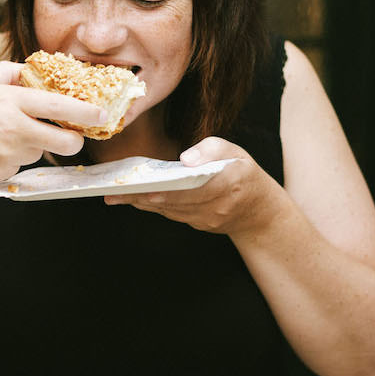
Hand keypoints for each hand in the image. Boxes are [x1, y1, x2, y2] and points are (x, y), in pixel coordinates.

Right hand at [0, 60, 108, 188]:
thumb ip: (13, 73)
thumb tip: (39, 74)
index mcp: (9, 100)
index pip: (58, 107)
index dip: (85, 113)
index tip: (102, 116)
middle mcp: (12, 128)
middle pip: (63, 143)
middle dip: (72, 141)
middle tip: (68, 136)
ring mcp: (6, 155)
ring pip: (38, 153)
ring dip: (30, 145)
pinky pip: (17, 167)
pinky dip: (9, 159)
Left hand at [104, 137, 286, 235]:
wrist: (258, 210)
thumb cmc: (242, 173)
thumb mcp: (235, 152)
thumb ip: (211, 149)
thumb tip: (185, 159)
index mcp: (230, 182)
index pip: (197, 188)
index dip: (170, 190)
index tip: (146, 189)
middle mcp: (219, 206)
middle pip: (177, 202)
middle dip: (145, 197)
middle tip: (116, 193)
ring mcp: (209, 220)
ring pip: (171, 211)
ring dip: (143, 203)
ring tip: (117, 196)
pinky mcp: (200, 226)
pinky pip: (174, 215)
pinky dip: (153, 207)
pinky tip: (134, 199)